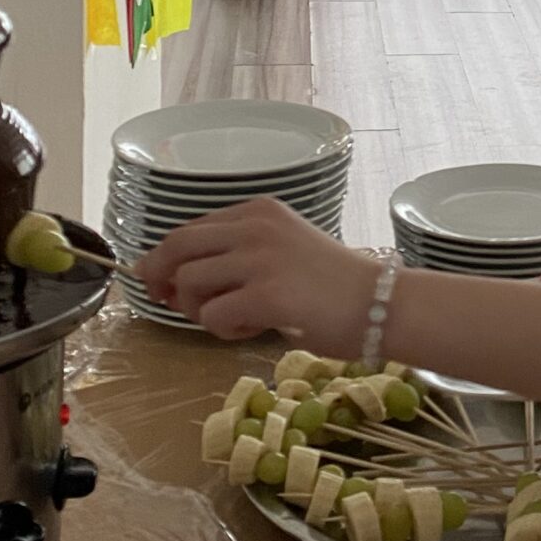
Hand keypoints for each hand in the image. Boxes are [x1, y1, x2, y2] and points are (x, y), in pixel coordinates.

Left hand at [135, 198, 373, 344]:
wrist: (380, 305)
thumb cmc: (334, 285)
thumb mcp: (282, 250)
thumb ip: (236, 256)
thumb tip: (173, 281)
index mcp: (258, 211)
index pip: (188, 228)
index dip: (165, 257)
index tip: (162, 281)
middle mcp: (255, 226)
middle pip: (176, 246)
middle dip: (159, 277)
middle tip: (167, 302)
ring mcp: (260, 258)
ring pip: (189, 282)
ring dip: (198, 309)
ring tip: (231, 319)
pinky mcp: (267, 294)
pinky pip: (213, 315)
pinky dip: (222, 329)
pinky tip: (251, 329)